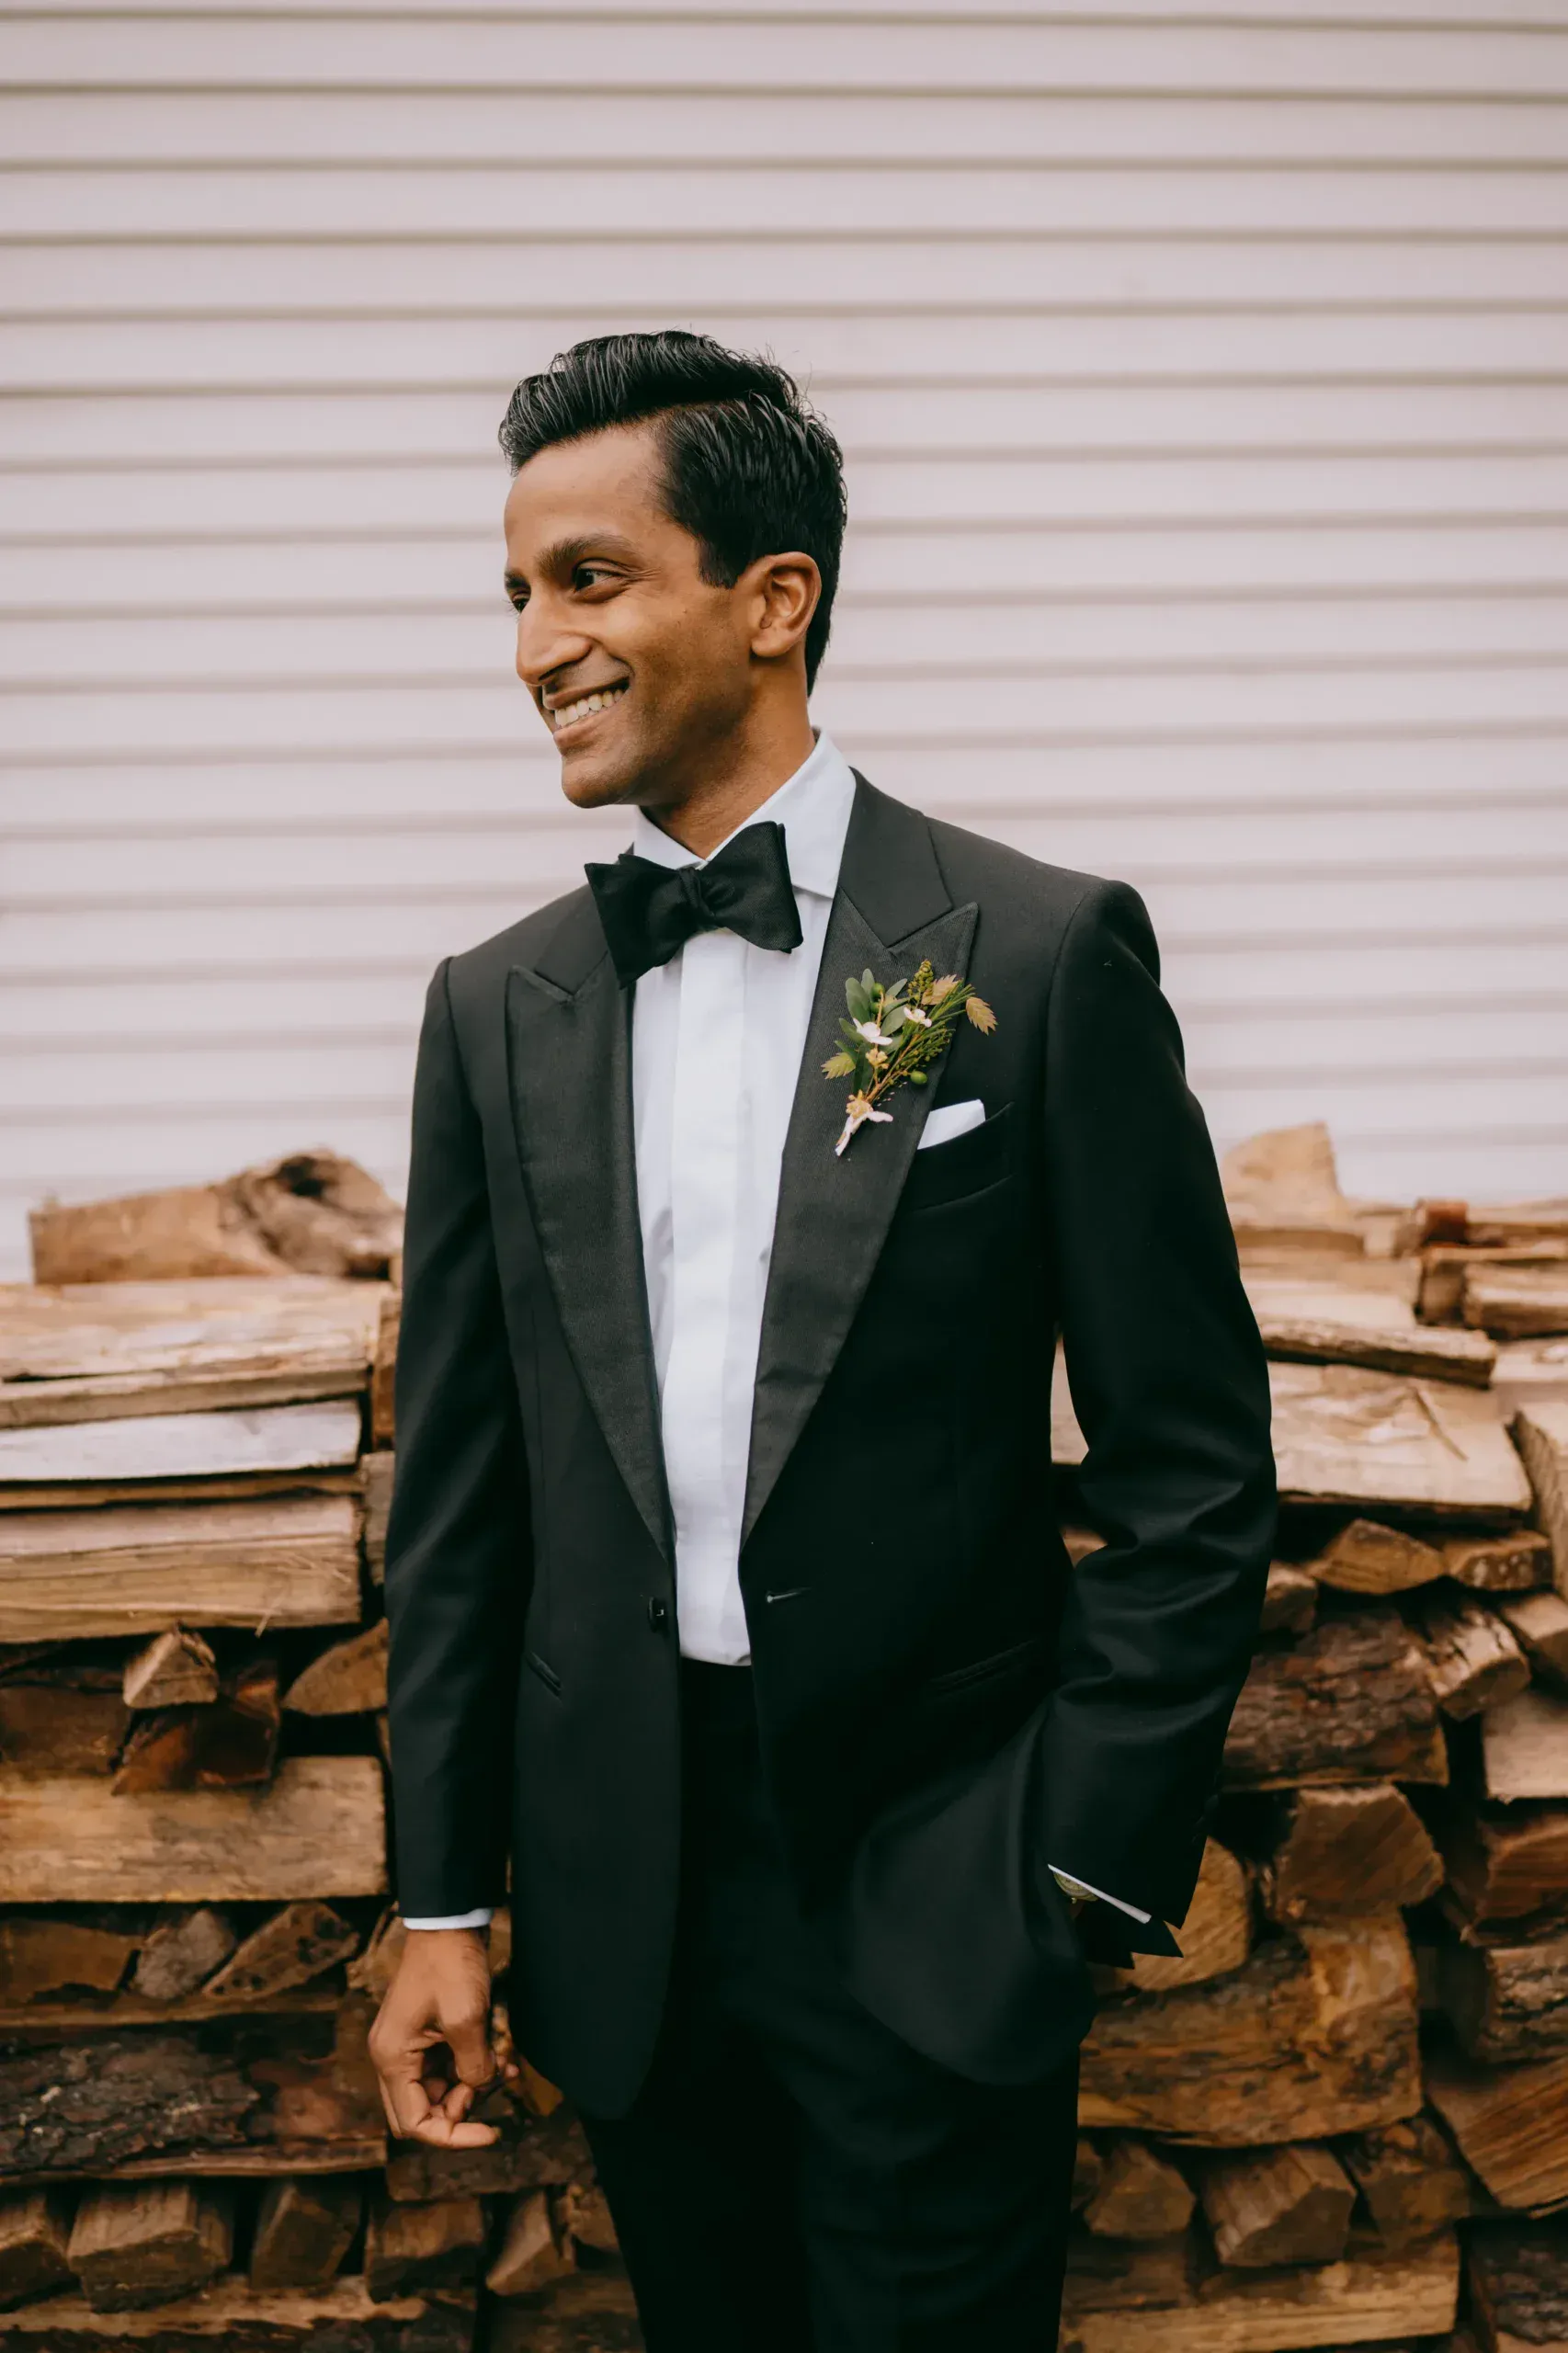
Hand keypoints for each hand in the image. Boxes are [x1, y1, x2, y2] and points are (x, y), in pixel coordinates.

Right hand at [368, 1925, 518, 2145]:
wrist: (448, 1921)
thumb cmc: (450, 1965)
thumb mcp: (466, 2019)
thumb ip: (474, 2067)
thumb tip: (481, 2089)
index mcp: (392, 2058)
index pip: (415, 2124)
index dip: (453, 2136)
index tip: (492, 2131)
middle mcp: (393, 2057)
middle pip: (421, 2112)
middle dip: (459, 2113)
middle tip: (491, 2091)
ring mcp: (408, 2045)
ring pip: (438, 2091)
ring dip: (472, 2087)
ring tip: (506, 2066)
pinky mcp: (426, 2034)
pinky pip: (447, 2067)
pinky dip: (472, 2068)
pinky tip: (502, 2056)